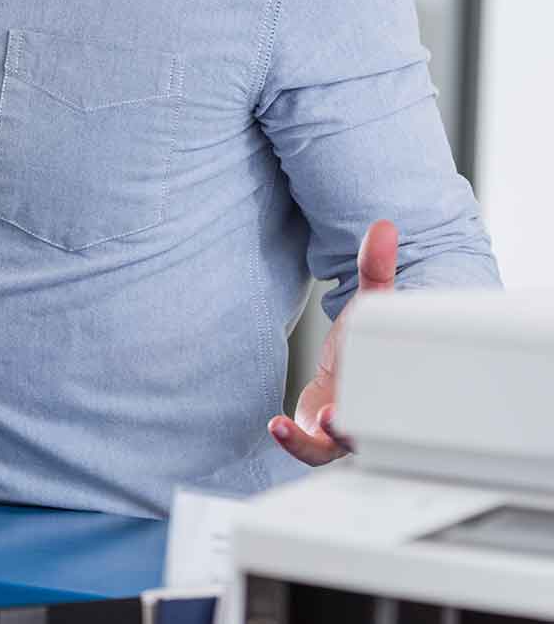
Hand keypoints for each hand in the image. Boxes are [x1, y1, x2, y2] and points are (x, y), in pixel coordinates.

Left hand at [268, 218, 397, 465]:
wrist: (351, 365)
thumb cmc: (367, 340)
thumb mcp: (372, 303)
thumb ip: (377, 268)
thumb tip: (384, 227)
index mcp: (393, 390)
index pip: (402, 410)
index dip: (387, 412)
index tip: (356, 403)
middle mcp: (372, 415)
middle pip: (368, 437)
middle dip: (351, 434)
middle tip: (331, 420)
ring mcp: (345, 431)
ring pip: (334, 450)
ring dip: (313, 443)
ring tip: (289, 426)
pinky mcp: (320, 435)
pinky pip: (310, 448)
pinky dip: (294, 441)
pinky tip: (275, 424)